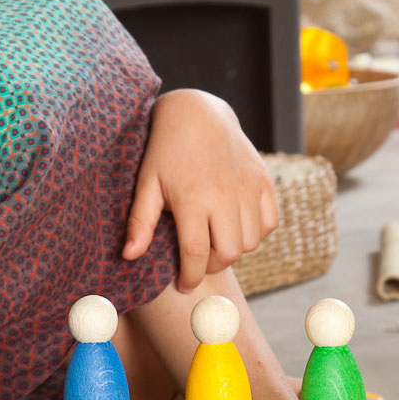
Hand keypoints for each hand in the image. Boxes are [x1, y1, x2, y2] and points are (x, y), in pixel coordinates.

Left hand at [123, 89, 279, 292]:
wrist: (199, 114)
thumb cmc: (166, 151)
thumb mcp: (147, 184)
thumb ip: (139, 222)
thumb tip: (129, 257)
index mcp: (192, 198)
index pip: (195, 253)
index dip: (190, 276)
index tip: (184, 285)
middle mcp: (225, 195)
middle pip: (228, 253)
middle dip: (212, 265)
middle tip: (198, 260)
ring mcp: (248, 187)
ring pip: (251, 242)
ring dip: (234, 249)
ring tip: (216, 240)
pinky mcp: (264, 181)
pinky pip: (269, 223)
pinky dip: (257, 232)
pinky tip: (237, 225)